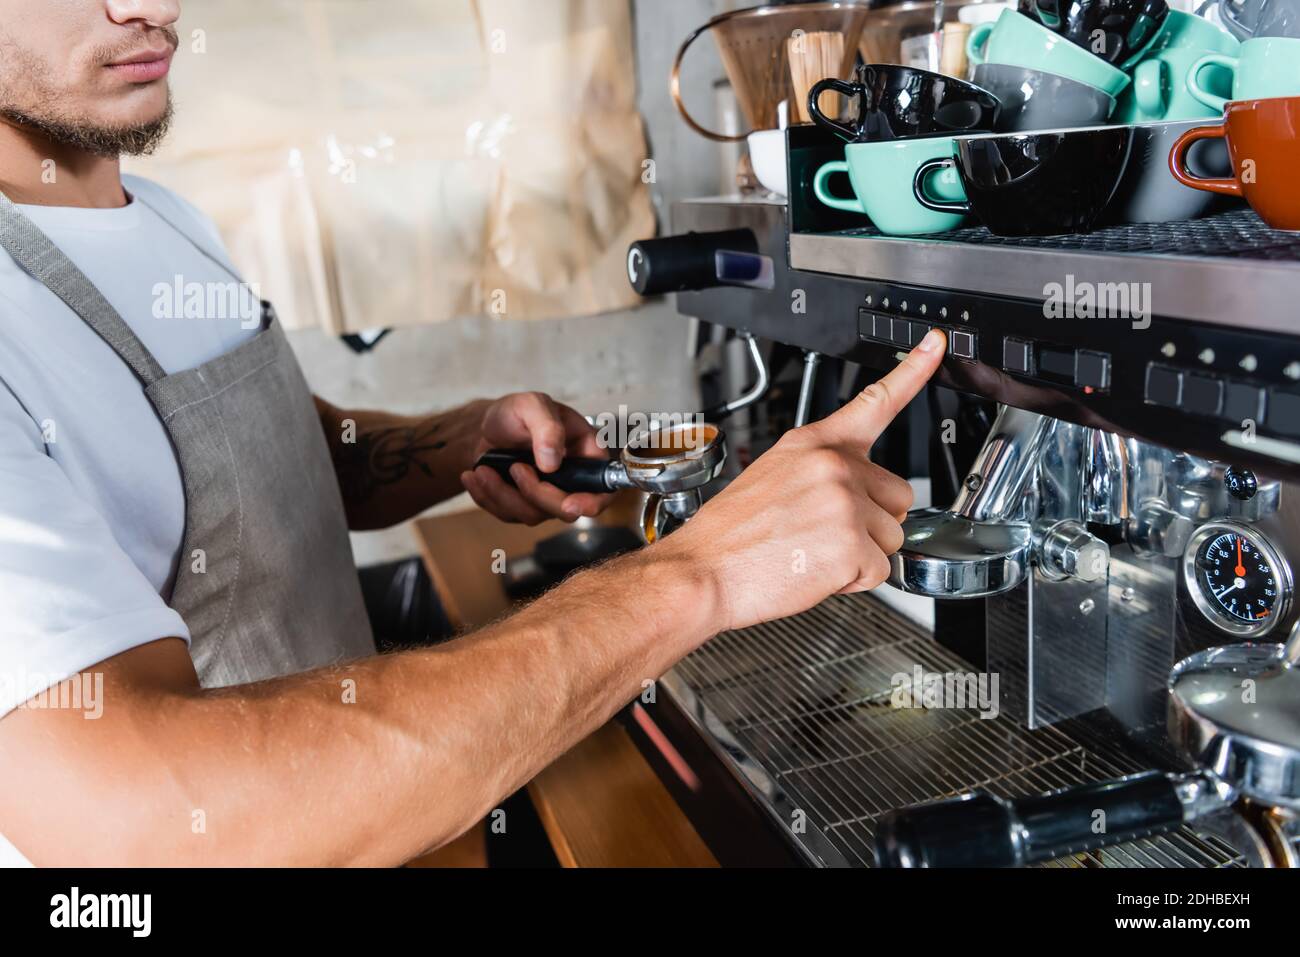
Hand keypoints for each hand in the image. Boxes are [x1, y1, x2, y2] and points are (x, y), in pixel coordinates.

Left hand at [461, 392, 612, 524]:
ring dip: (504, 494)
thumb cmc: (518, 412)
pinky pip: (508, 515)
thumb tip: (552, 462)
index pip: (603, 488)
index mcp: (586, 454)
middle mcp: (573, 480)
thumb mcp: (532, 405)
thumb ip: (547, 427)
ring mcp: (549, 495)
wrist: (490, 426)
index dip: (592, 503)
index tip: (569, 504)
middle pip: (567, 509)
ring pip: (533, 515)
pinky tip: (475, 477)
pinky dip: (488, 498)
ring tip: (484, 468)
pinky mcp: (524, 504)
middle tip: (516, 467)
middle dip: (536, 493)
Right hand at [661, 330, 945, 631]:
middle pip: (898, 495)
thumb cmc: (730, 536)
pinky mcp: (852, 543)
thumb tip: (854, 490)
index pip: (875, 401)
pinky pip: (880, 571)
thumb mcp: (770, 477)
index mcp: (813, 444)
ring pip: (892, 537)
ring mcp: (845, 502)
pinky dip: (853, 580)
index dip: (913, 371)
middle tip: (822, 533)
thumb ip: (819, 471)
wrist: (703, 571)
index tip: (935, 345)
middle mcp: (834, 466)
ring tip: (812, 552)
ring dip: (861, 554)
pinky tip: (816, 571)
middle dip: (871, 521)